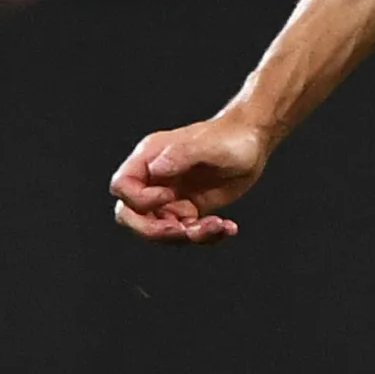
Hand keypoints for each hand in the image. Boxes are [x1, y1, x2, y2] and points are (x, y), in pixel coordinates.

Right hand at [108, 115, 274, 243]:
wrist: (252, 143)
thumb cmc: (229, 137)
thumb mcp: (208, 145)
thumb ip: (181, 154)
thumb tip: (156, 169)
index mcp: (149, 160)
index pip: (122, 187)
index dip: (140, 199)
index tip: (170, 195)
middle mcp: (155, 181)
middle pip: (130, 216)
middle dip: (155, 230)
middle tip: (186, 230)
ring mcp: (170, 197)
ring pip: (160, 229)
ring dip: (188, 235)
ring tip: (220, 225)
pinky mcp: (189, 210)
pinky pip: (187, 232)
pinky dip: (205, 235)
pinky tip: (228, 227)